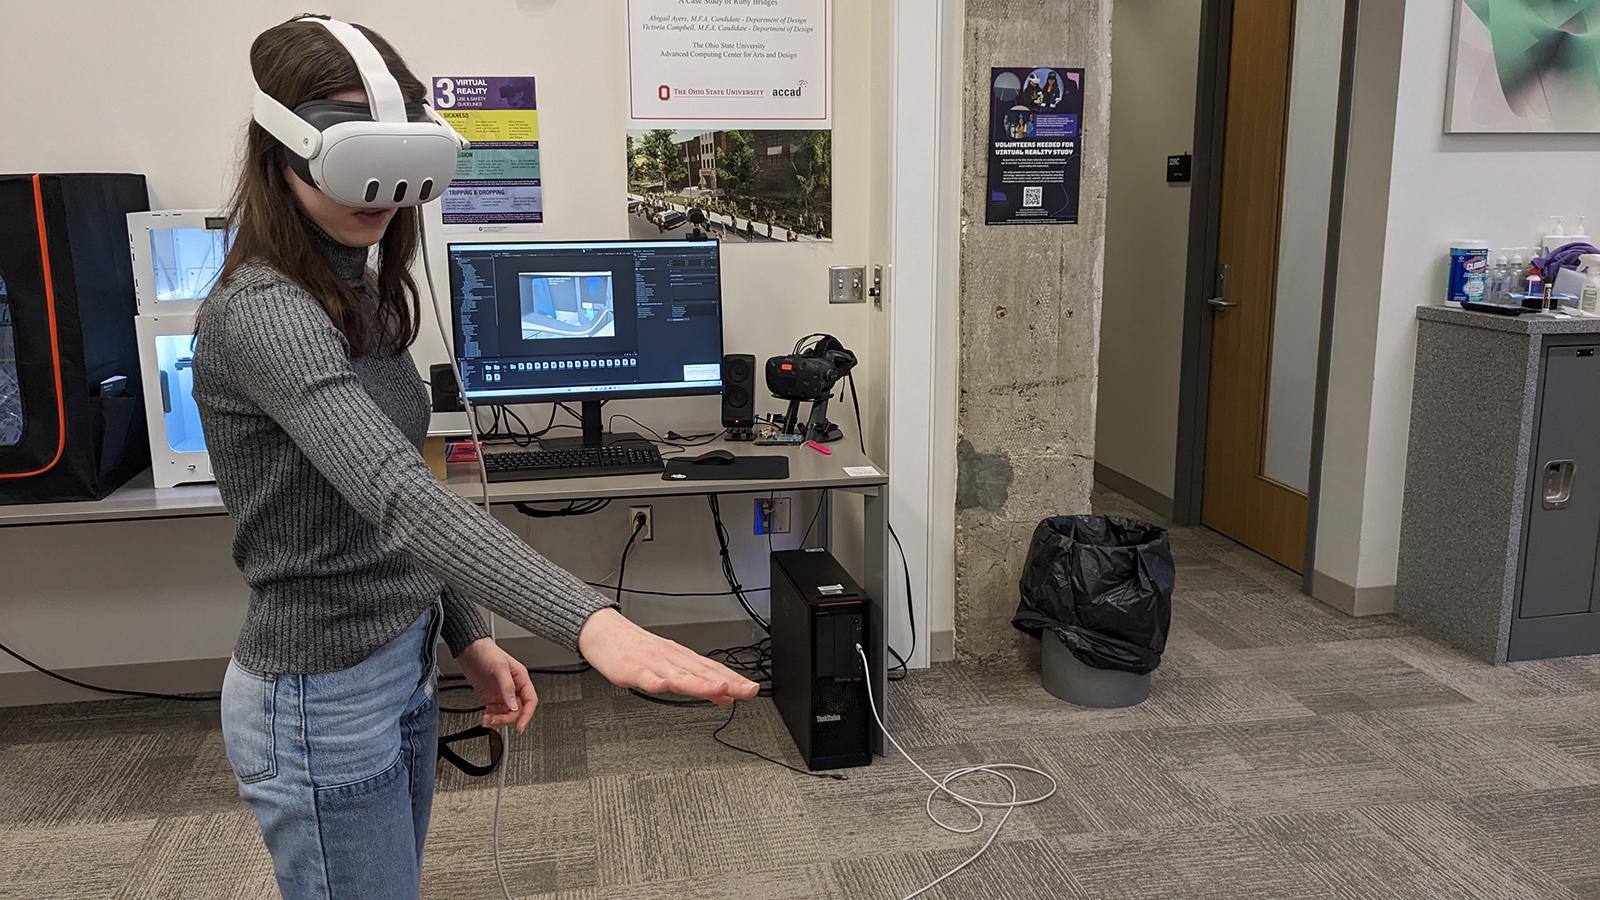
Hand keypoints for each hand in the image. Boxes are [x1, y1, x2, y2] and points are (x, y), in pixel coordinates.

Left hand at [455, 639, 537, 732]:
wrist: (468, 649)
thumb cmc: (486, 651)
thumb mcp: (499, 668)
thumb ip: (507, 687)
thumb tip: (514, 705)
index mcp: (520, 678)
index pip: (530, 701)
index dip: (526, 715)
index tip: (520, 727)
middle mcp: (513, 687)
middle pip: (517, 710)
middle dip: (507, 719)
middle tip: (495, 721)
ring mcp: (501, 693)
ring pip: (506, 713)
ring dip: (497, 720)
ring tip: (487, 720)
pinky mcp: (490, 696)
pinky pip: (495, 712)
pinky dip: (490, 718)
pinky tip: (485, 718)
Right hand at [578, 608, 759, 704]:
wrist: (607, 634)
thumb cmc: (640, 651)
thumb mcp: (674, 666)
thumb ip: (700, 682)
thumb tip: (726, 696)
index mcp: (684, 659)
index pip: (715, 670)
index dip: (736, 680)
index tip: (753, 689)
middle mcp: (673, 659)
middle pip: (704, 673)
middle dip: (729, 683)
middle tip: (749, 690)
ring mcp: (654, 664)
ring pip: (680, 676)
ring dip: (701, 683)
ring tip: (721, 689)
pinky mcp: (633, 670)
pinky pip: (646, 678)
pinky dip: (656, 682)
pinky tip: (665, 686)